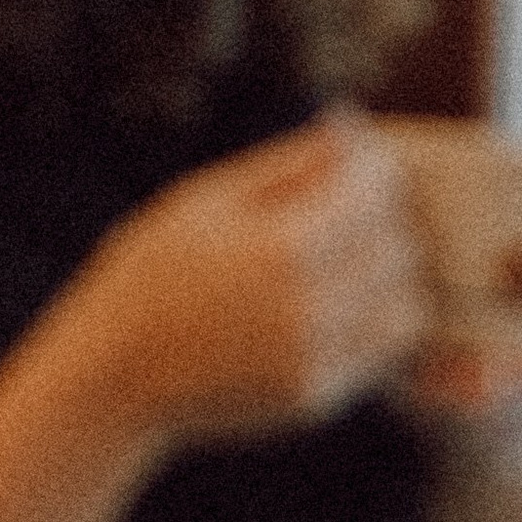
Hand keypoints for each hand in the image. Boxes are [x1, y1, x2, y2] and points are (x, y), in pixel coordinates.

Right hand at [50, 114, 423, 451]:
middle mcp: (311, 305)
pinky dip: (375, 324)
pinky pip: (382, 352)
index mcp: (283, 244)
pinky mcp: (316, 397)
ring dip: (392, 277)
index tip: (357, 168)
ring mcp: (317, 356)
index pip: (380, 190)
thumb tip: (351, 125)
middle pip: (404, 245)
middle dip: (388, 221)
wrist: (112, 378)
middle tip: (353, 213)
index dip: (377, 170)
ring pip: (409, 304)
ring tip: (348, 264)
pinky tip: (334, 307)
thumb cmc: (151, 273)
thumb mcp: (206, 199)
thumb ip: (288, 164)